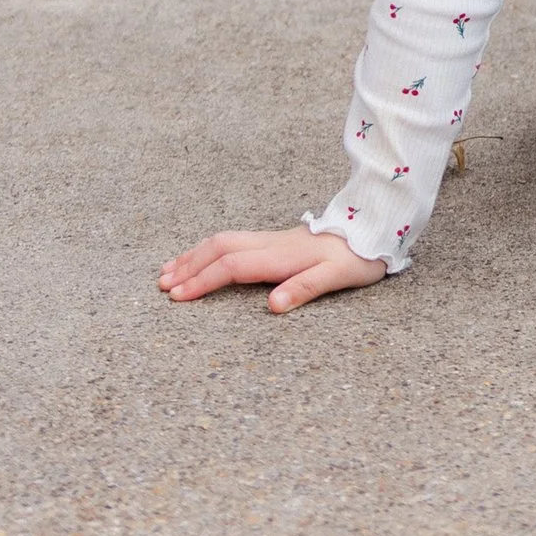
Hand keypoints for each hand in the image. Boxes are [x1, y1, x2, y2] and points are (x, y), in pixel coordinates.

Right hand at [159, 229, 387, 313]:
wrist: (373, 229)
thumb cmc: (357, 258)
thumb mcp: (338, 277)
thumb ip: (305, 289)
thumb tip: (272, 307)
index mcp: (281, 256)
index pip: (232, 266)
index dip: (203, 281)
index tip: (178, 297)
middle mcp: (270, 244)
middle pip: (219, 249)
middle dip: (188, 267)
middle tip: (161, 286)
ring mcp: (271, 240)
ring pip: (223, 242)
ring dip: (193, 256)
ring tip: (167, 271)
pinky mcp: (274, 242)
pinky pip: (233, 242)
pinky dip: (208, 251)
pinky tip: (201, 259)